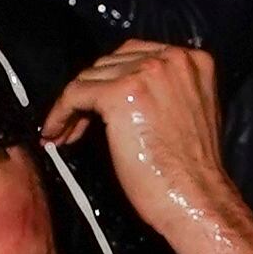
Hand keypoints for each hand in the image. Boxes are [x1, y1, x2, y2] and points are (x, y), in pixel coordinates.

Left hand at [41, 40, 236, 236]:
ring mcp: (146, 73)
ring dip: (74, 106)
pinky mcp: (119, 94)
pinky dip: (60, 114)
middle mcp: (172, 59)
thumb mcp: (190, 112)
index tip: (99, 106)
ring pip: (89, 77)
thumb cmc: (193, 170)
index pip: (137, 55)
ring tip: (67, 134)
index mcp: (194, 61)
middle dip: (92, 92)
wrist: (196, 198)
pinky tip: (56, 133)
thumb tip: (123, 89)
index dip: (113, 80)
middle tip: (78, 124)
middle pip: (110, 63)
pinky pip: (75, 94)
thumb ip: (166, 90)